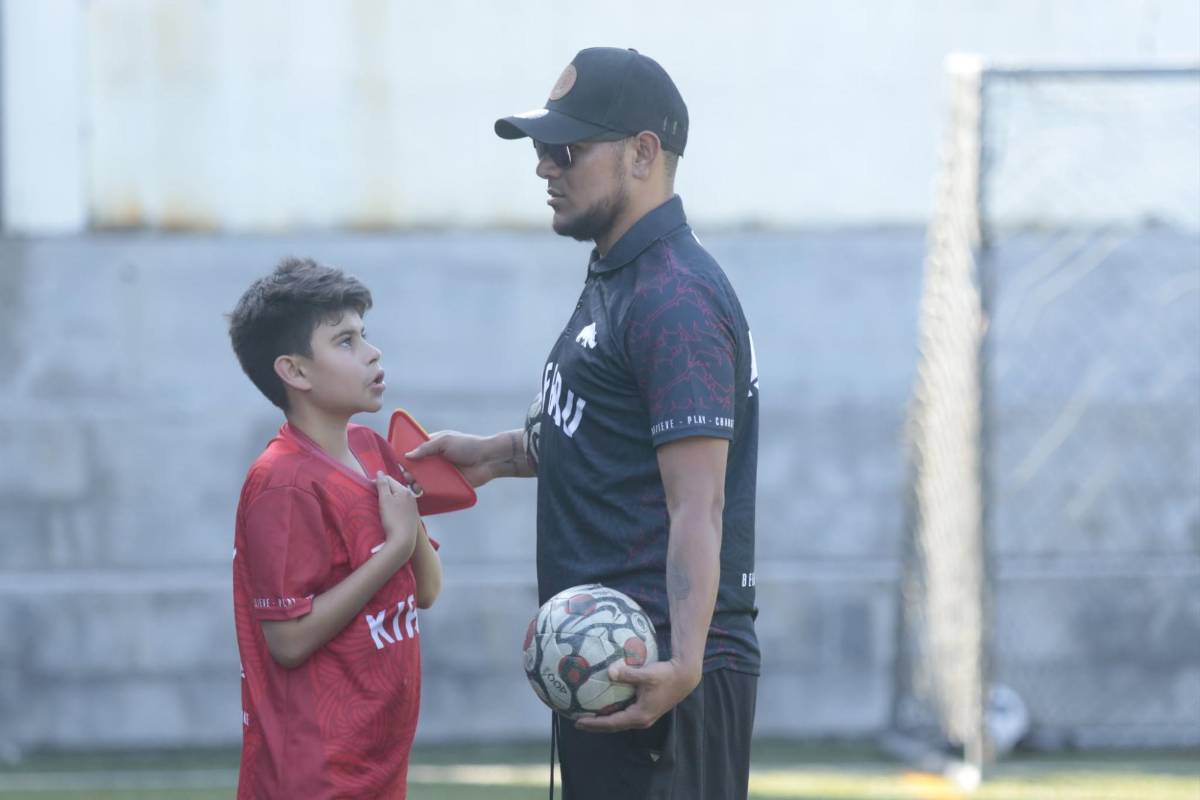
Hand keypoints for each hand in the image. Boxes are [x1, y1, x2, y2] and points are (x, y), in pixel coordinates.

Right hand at [375, 472, 418, 555]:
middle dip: (383, 491)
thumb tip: (380, 472)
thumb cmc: (393, 519)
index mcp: (405, 491)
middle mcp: (411, 497)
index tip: (369, 488)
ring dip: (388, 499)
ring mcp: (412, 507)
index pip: (389, 480)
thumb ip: (382, 485)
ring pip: (397, 498)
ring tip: (379, 506)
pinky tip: (388, 515)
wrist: (403, 540)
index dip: (378, 482)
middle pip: (394, 488)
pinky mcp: (410, 516)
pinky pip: (400, 507)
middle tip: (373, 497)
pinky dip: (393, 508)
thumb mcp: (385, 500)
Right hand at [406, 431, 495, 487]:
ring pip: (423, 480)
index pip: (414, 452)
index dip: (405, 458)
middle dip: (409, 474)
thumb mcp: (445, 441)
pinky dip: (426, 493)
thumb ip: (426, 448)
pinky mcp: (447, 485)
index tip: (397, 464)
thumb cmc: (468, 445)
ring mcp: (440, 474)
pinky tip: (419, 496)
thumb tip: (407, 456)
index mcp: (433, 446)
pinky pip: (434, 490)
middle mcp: (434, 460)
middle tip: (407, 478)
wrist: (488, 460)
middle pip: (416, 468)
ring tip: (414, 487)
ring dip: (416, 484)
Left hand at [573, 658, 700, 733]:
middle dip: (595, 725)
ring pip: (619, 722)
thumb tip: (609, 671)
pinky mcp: (647, 709)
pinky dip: (613, 713)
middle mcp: (641, 720)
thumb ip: (627, 673)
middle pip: (613, 726)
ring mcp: (645, 716)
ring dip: (604, 720)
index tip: (577, 721)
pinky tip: (605, 704)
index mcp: (639, 715)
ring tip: (588, 715)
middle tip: (577, 721)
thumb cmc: (666, 675)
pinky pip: (625, 715)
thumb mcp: (646, 674)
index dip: (593, 724)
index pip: (611, 723)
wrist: (684, 677)